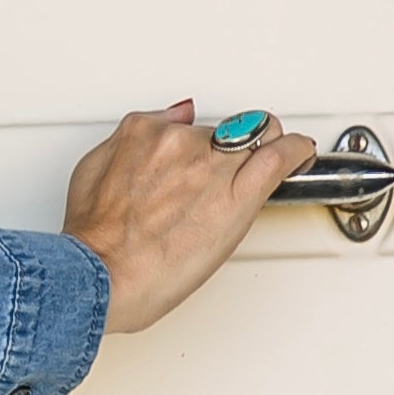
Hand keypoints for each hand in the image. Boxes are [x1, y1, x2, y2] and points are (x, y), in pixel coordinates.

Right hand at [65, 99, 314, 335]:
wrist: (100, 275)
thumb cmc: (92, 238)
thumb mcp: (93, 167)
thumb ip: (134, 137)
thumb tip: (171, 119)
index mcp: (144, 133)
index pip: (193, 121)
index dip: (205, 141)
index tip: (209, 153)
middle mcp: (180, 143)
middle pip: (229, 128)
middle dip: (235, 145)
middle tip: (237, 167)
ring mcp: (210, 167)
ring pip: (260, 135)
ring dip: (267, 146)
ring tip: (274, 161)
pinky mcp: (236, 197)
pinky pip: (279, 158)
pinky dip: (296, 151)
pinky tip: (300, 154)